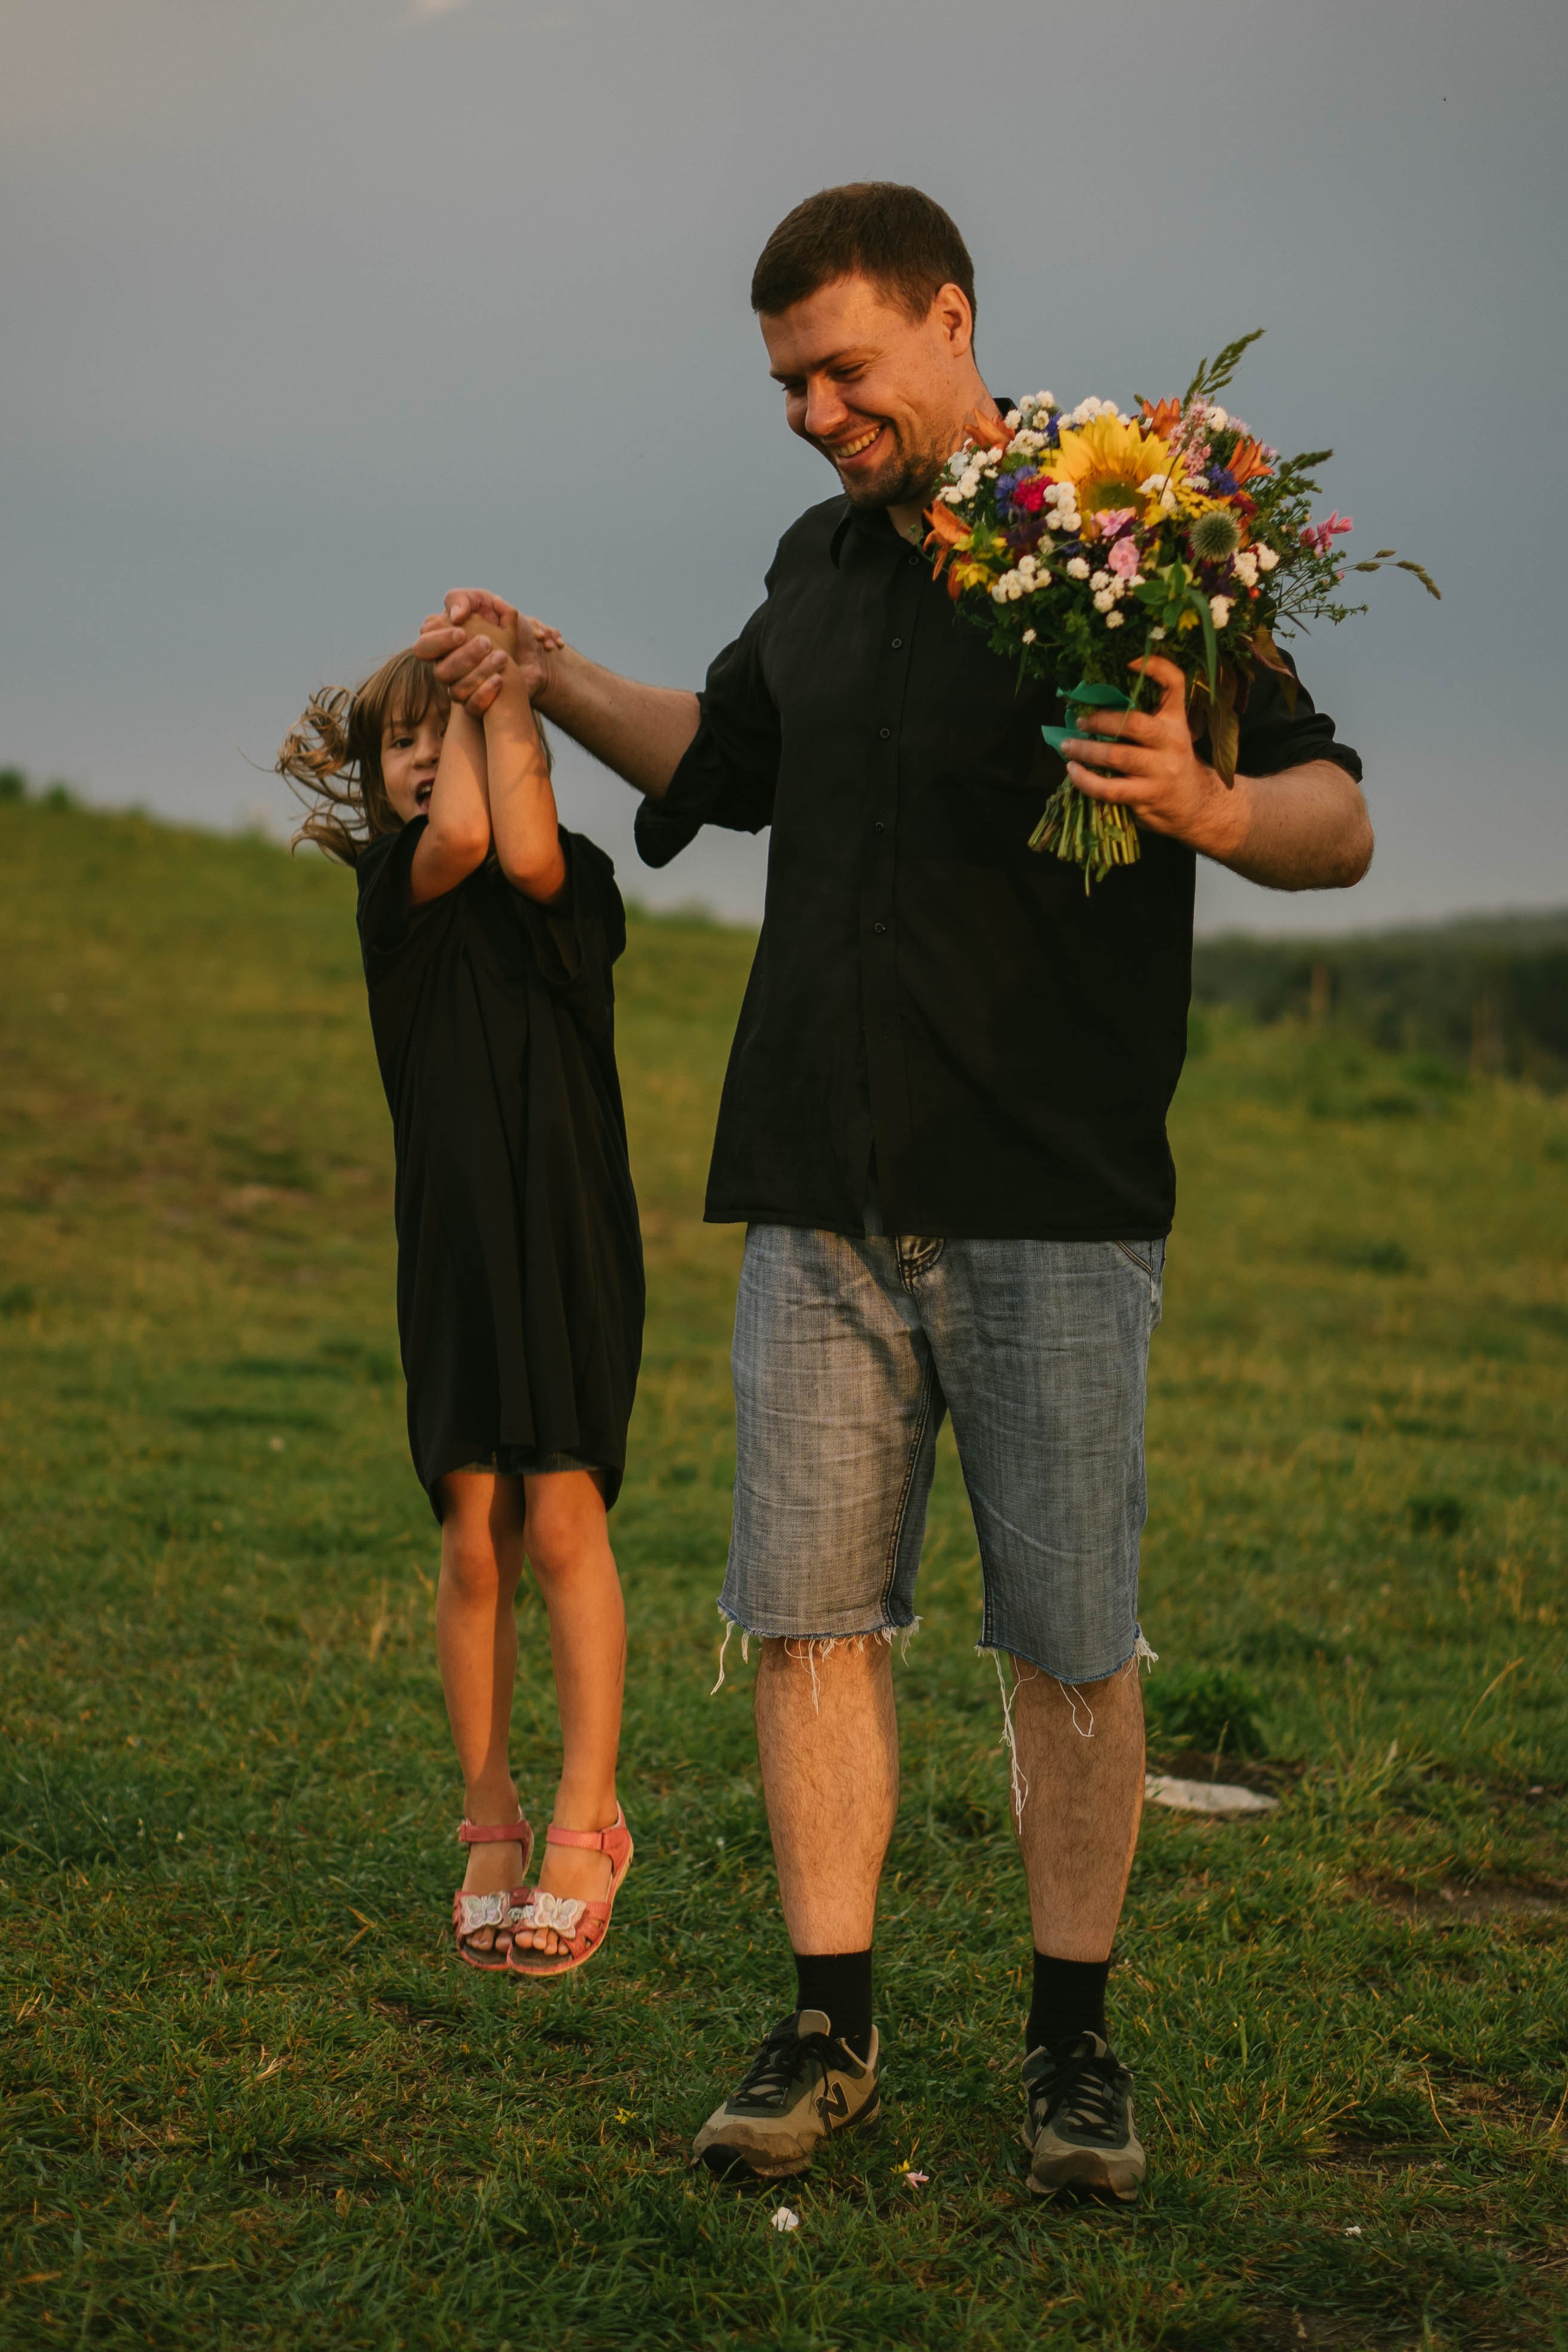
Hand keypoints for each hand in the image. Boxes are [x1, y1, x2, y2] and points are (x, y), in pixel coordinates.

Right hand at [413, 591, 564, 712]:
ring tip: (502, 657)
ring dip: (479, 672)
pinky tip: (500, 679)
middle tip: (486, 643)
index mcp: (442, 648)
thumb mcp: (485, 604)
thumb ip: (465, 600)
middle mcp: (447, 670)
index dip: (440, 641)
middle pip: (439, 671)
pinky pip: (472, 707)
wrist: (531, 661)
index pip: (424, 648)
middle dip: (462, 656)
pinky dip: (486, 693)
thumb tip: (456, 615)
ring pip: (456, 690)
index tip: (463, 633)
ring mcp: (460, 690)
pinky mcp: (476, 707)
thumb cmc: (503, 629)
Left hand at [1061, 654, 1244, 861]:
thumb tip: (1091, 708)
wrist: (1195, 806)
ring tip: (1067, 746)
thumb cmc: (1170, 765)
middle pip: (1133, 722)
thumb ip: (1143, 721)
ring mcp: (1161, 770)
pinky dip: (1086, 780)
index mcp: (1175, 720)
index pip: (1175, 684)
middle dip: (1100, 720)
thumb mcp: (1168, 737)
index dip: (1157, 667)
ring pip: (1116, 756)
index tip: (1129, 661)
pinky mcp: (1148, 795)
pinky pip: (1110, 788)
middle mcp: (1172, 741)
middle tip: (1079, 721)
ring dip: (1085, 750)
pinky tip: (1073, 772)